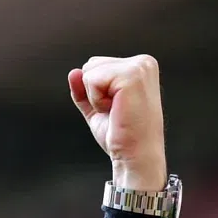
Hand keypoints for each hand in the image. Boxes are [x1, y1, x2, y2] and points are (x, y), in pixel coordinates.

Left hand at [69, 55, 166, 190]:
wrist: (135, 155)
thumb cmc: (123, 134)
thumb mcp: (96, 106)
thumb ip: (84, 88)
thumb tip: (74, 72)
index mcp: (139, 67)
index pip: (96, 64)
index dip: (96, 91)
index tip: (115, 107)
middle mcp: (143, 63)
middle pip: (91, 64)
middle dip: (94, 92)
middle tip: (116, 110)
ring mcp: (139, 67)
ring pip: (89, 71)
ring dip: (95, 97)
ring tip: (116, 110)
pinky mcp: (132, 75)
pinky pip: (92, 80)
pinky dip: (96, 100)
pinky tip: (115, 110)